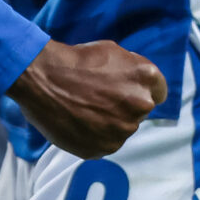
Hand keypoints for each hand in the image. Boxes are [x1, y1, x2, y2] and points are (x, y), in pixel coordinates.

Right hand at [8, 39, 166, 159]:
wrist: (40, 78)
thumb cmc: (74, 60)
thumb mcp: (111, 51)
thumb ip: (132, 69)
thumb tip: (137, 81)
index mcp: (146, 79)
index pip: (158, 92)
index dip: (139, 89)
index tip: (124, 89)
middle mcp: (140, 106)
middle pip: (138, 111)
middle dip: (123, 105)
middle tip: (97, 98)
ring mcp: (122, 130)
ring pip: (121, 129)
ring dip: (108, 122)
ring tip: (83, 110)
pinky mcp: (103, 148)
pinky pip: (103, 143)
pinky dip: (93, 136)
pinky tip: (77, 122)